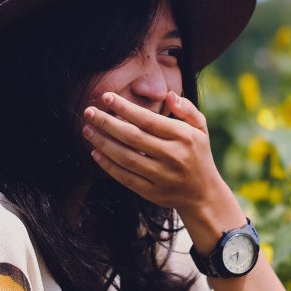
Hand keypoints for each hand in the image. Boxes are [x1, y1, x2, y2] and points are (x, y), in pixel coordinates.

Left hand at [81, 90, 227, 216]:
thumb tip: (169, 95)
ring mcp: (162, 177)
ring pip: (126, 158)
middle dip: (107, 123)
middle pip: (133, 137)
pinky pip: (125, 178)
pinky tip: (95, 153)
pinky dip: (108, 166)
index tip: (106, 97)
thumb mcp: (200, 129)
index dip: (125, 108)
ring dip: (103, 143)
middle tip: (88, 112)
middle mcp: (173, 156)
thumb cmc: (197, 154)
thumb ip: (186, 109)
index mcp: (184, 137)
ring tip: (87, 130)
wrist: (204, 195)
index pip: (149, 120)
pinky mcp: (152, 193)